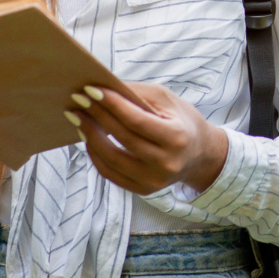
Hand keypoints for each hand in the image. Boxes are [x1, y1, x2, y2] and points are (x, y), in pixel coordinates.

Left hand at [66, 82, 228, 195]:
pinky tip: (88, 137)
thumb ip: (135, 94)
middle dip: (97, 116)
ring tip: (78, 118)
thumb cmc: (181, 120)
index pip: (137, 120)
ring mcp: (154, 181)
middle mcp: (166, 163)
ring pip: (111, 159)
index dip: (112, 104)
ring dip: (90, 136)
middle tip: (78, 99)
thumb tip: (102, 87)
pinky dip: (95, 154)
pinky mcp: (143, 190)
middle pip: (122, 139)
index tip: (90, 89)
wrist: (200, 154)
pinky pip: (111, 173)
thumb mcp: (166, 99)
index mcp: (176, 137)